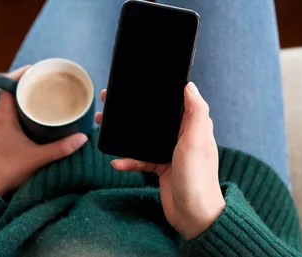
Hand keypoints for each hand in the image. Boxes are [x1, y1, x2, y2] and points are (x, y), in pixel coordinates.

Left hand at [0, 65, 87, 196]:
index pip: (6, 84)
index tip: (37, 70)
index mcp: (3, 116)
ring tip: (44, 93)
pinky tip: (36, 112)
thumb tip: (83, 138)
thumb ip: (61, 148)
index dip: (20, 74)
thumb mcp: (38, 158)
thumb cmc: (8, 171)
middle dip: (28, 83)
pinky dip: (22, 107)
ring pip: (10, 101)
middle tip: (47, 80)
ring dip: (25, 96)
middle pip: (11, 90)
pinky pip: (10, 111)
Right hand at [95, 83, 224, 238]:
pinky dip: (128, 160)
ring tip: (103, 126)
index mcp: (193, 126)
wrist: (195, 216)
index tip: (138, 84)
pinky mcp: (161, 168)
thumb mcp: (196, 141)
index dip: (157, 92)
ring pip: (143, 137)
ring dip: (125, 134)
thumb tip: (190, 85)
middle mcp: (182, 136)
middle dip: (133, 112)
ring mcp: (170, 152)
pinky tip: (117, 162)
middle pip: (154, 118)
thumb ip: (196, 112)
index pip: (174, 102)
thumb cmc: (198, 178)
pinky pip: (140, 159)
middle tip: (110, 103)